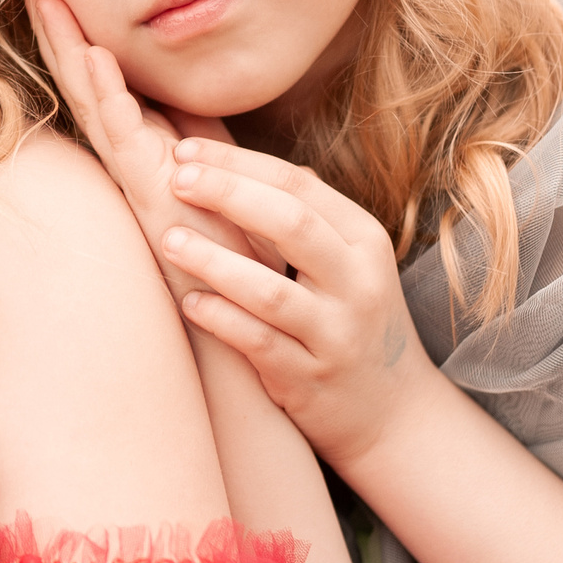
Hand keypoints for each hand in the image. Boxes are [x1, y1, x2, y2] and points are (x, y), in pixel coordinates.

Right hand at [23, 0, 264, 291]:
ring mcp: (135, 173)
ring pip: (94, 100)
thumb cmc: (230, 234)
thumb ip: (194, 127)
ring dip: (72, 50)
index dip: (76, 31)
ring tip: (51, 2)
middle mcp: (127, 154)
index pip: (99, 76)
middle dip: (57, 28)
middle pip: (81, 79)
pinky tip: (98, 62)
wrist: (243, 299)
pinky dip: (112, 97)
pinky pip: (126, 136)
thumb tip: (172, 89)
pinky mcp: (152, 192)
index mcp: (142, 141)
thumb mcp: (213, 163)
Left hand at [159, 138, 437, 469]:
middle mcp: (358, 283)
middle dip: (228, 194)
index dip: (238, 163)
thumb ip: (302, 214)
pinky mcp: (311, 379)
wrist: (394, 412)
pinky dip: (221, 320)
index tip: (185, 149)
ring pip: (270, 291)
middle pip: (291, 224)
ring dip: (213, 262)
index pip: (299, 184)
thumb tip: (233, 160)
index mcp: (365, 240)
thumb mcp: (347, 261)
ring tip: (168, 239)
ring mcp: (336, 334)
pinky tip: (188, 303)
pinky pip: (259, 343)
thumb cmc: (351, 319)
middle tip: (175, 178)